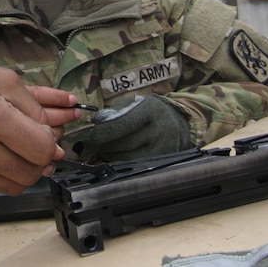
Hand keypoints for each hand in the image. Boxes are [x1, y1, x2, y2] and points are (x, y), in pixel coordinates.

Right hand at [0, 61, 73, 195]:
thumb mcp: (1, 80)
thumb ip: (39, 102)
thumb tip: (69, 117)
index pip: (41, 147)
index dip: (51, 141)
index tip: (45, 132)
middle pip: (32, 171)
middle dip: (41, 157)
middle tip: (33, 141)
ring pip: (17, 185)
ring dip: (25, 169)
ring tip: (16, 148)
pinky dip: (4, 174)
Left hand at [75, 94, 191, 161]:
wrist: (176, 119)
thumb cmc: (149, 110)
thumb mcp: (134, 103)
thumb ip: (114, 112)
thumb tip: (95, 123)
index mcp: (150, 110)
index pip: (122, 125)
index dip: (102, 133)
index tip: (90, 137)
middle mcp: (160, 128)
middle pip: (125, 143)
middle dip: (104, 146)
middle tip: (92, 145)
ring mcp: (164, 146)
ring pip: (130, 157)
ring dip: (111, 155)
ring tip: (102, 149)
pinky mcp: (164, 158)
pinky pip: (137, 164)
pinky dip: (123, 162)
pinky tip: (115, 156)